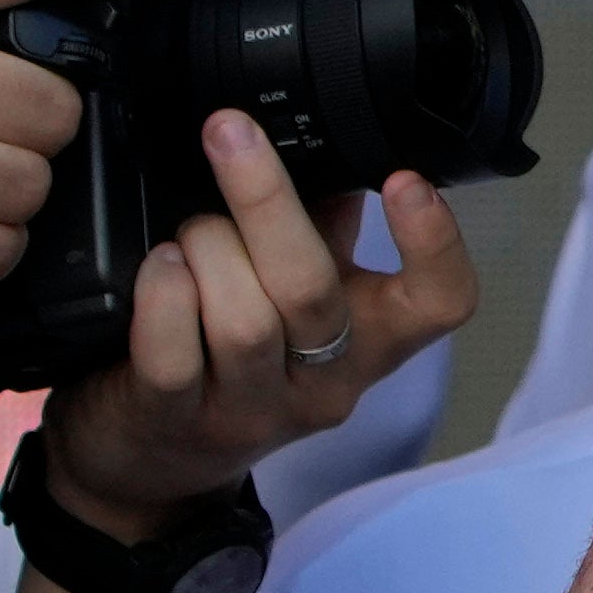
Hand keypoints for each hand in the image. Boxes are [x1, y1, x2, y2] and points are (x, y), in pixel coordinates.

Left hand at [30, 121, 479, 523]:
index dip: (436, 244)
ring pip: (245, 320)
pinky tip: (157, 266)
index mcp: (369, 343)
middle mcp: (323, 384)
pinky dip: (162, 293)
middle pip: (314, 292)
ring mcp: (252, 411)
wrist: (150, 460)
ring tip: (185, 230)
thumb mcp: (290, 292)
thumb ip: (320, 228)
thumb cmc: (226, 358)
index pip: (442, 305)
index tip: (407, 178)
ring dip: (205, 249)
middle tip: (229, 132)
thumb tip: (331, 144)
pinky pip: (173, 352)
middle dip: (266, 200)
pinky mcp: (178, 421)